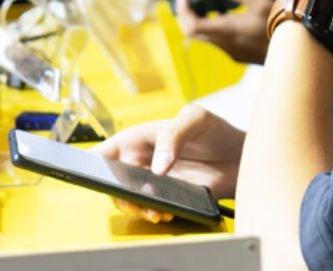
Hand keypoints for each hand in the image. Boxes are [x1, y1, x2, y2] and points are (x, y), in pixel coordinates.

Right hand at [93, 105, 244, 222]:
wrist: (239, 157)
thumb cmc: (216, 131)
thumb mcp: (196, 119)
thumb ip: (174, 135)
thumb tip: (157, 165)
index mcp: (142, 137)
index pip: (110, 148)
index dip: (95, 160)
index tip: (92, 171)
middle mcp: (144, 161)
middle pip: (115, 180)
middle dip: (118, 191)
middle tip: (132, 196)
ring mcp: (155, 181)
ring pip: (129, 199)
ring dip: (135, 206)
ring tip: (153, 208)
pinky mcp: (169, 198)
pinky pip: (150, 210)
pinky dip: (153, 214)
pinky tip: (165, 212)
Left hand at [176, 0, 271, 63]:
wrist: (294, 51)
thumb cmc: (279, 25)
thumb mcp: (261, 3)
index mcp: (226, 31)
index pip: (190, 25)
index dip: (182, 11)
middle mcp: (224, 44)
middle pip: (192, 32)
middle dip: (186, 14)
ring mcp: (231, 51)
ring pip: (205, 36)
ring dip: (201, 20)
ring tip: (208, 2)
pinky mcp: (238, 54)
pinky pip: (218, 40)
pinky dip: (214, 26)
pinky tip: (228, 14)